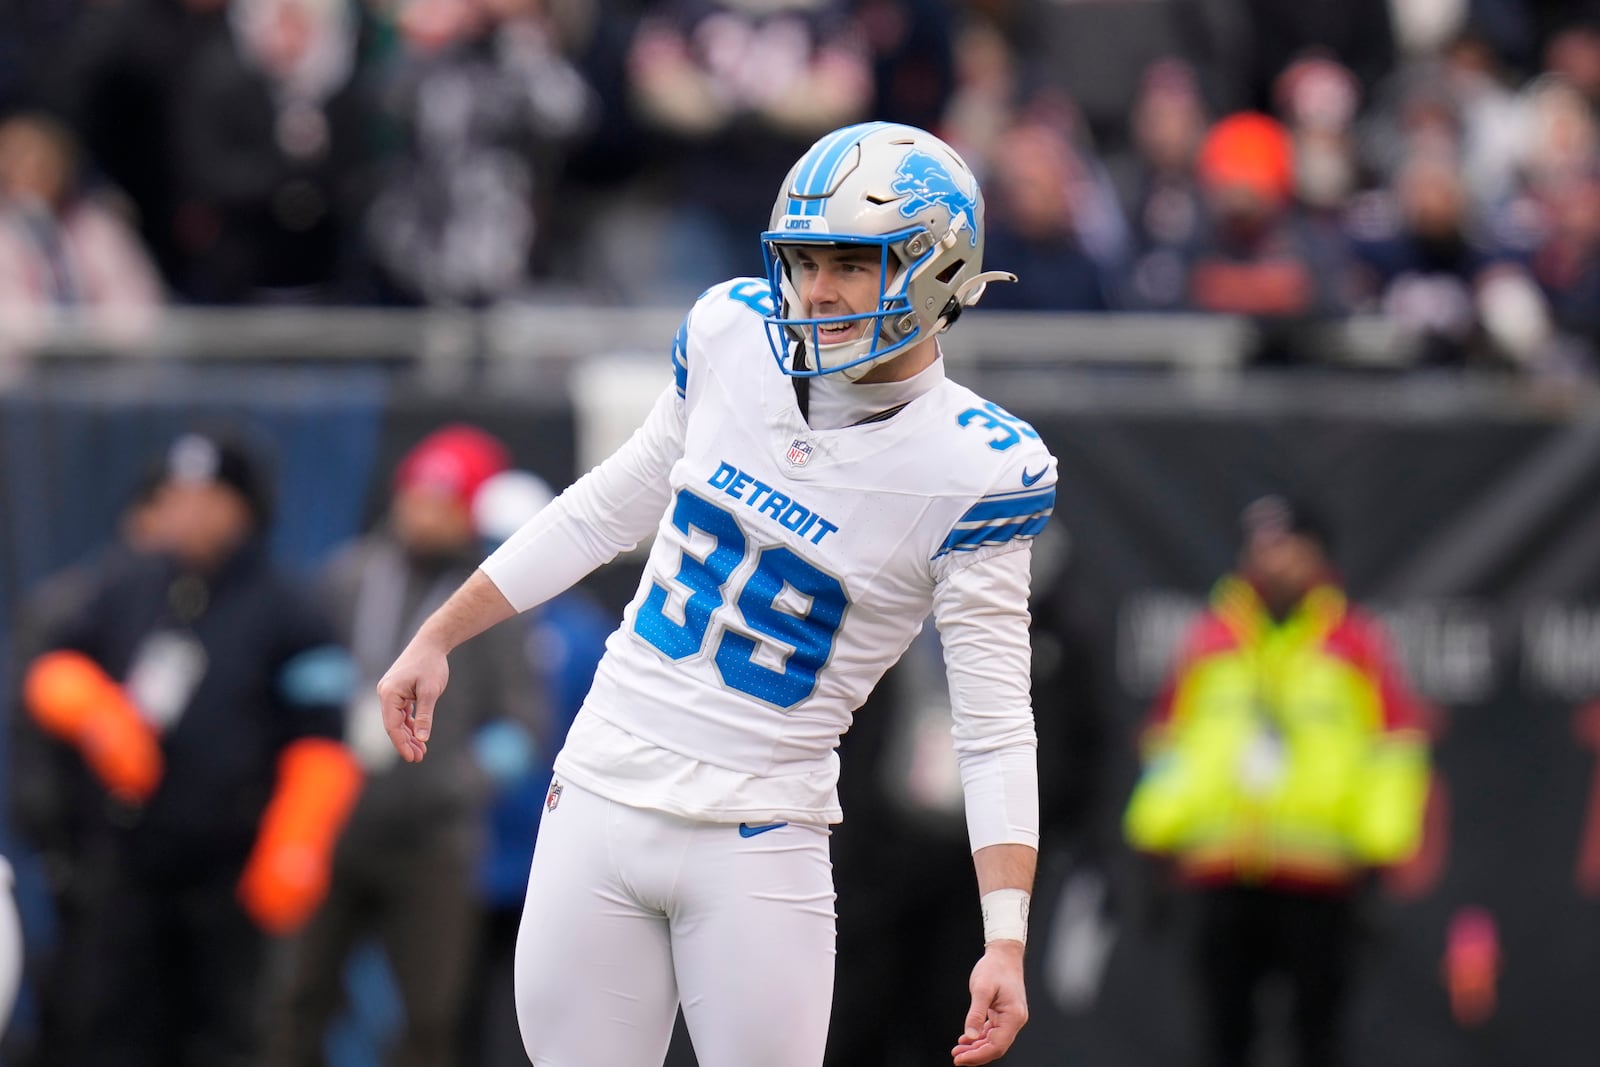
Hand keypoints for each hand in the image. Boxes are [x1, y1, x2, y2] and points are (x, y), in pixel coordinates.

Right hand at [375, 635, 448, 762]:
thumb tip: (422, 738)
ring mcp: (391, 692)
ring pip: (397, 720)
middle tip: (419, 758)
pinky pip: (402, 712)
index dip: (401, 744)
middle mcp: (385, 693)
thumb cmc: (431, 664)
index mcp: (389, 693)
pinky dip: (410, 724)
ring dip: (409, 735)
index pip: (392, 726)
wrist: (431, 642)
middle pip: (393, 725)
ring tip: (421, 750)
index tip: (412, 757)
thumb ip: (424, 715)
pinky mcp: (398, 691)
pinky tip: (419, 735)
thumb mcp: (430, 691)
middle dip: (406, 742)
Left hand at [951, 941, 1027, 1064]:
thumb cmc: (995, 967)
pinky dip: (980, 1037)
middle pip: (996, 1046)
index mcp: (1013, 1015)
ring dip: (976, 1047)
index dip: (978, 1055)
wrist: (1004, 954)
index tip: (960, 1058)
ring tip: (959, 1049)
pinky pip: (992, 1032)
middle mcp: (1015, 1019)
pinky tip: (967, 1039)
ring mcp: (1010, 1017)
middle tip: (957, 1056)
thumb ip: (976, 1014)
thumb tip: (969, 1035)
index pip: (997, 1045)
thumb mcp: (981, 989)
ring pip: (994, 1041)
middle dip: (975, 1054)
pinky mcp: (1004, 1014)